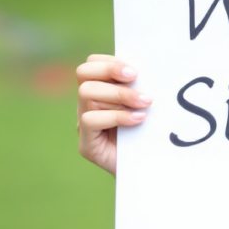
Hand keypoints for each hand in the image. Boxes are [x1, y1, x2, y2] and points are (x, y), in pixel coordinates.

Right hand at [76, 54, 152, 174]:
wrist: (147, 167)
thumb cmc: (147, 130)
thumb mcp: (142, 102)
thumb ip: (137, 85)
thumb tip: (146, 67)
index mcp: (99, 89)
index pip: (90, 64)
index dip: (109, 62)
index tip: (134, 71)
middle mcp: (85, 105)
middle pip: (84, 74)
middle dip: (111, 72)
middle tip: (136, 78)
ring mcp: (81, 124)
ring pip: (87, 94)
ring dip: (120, 94)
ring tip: (144, 103)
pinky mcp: (85, 144)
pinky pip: (90, 119)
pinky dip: (117, 116)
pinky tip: (138, 119)